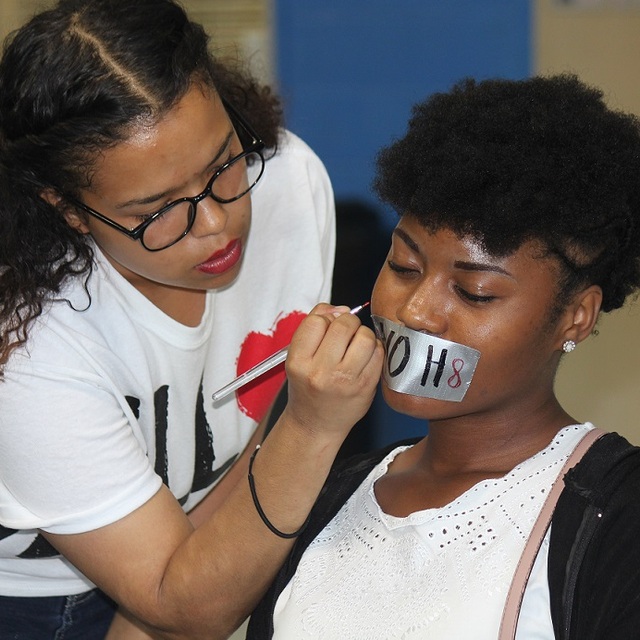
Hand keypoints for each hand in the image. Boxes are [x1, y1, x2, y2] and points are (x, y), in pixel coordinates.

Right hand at [282, 303, 383, 436]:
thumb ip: (314, 325)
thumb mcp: (298, 356)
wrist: (315, 425)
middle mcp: (321, 372)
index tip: (326, 329)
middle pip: (344, 324)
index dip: (325, 319)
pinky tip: (365, 357)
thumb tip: (341, 308)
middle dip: (347, 323)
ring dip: (363, 335)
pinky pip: (379, 353)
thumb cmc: (307, 386)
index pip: (316, 321)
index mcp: (299, 362)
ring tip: (355, 345)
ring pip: (365, 336)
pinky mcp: (366, 387)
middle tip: (345, 334)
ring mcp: (346, 381)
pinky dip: (375, 349)